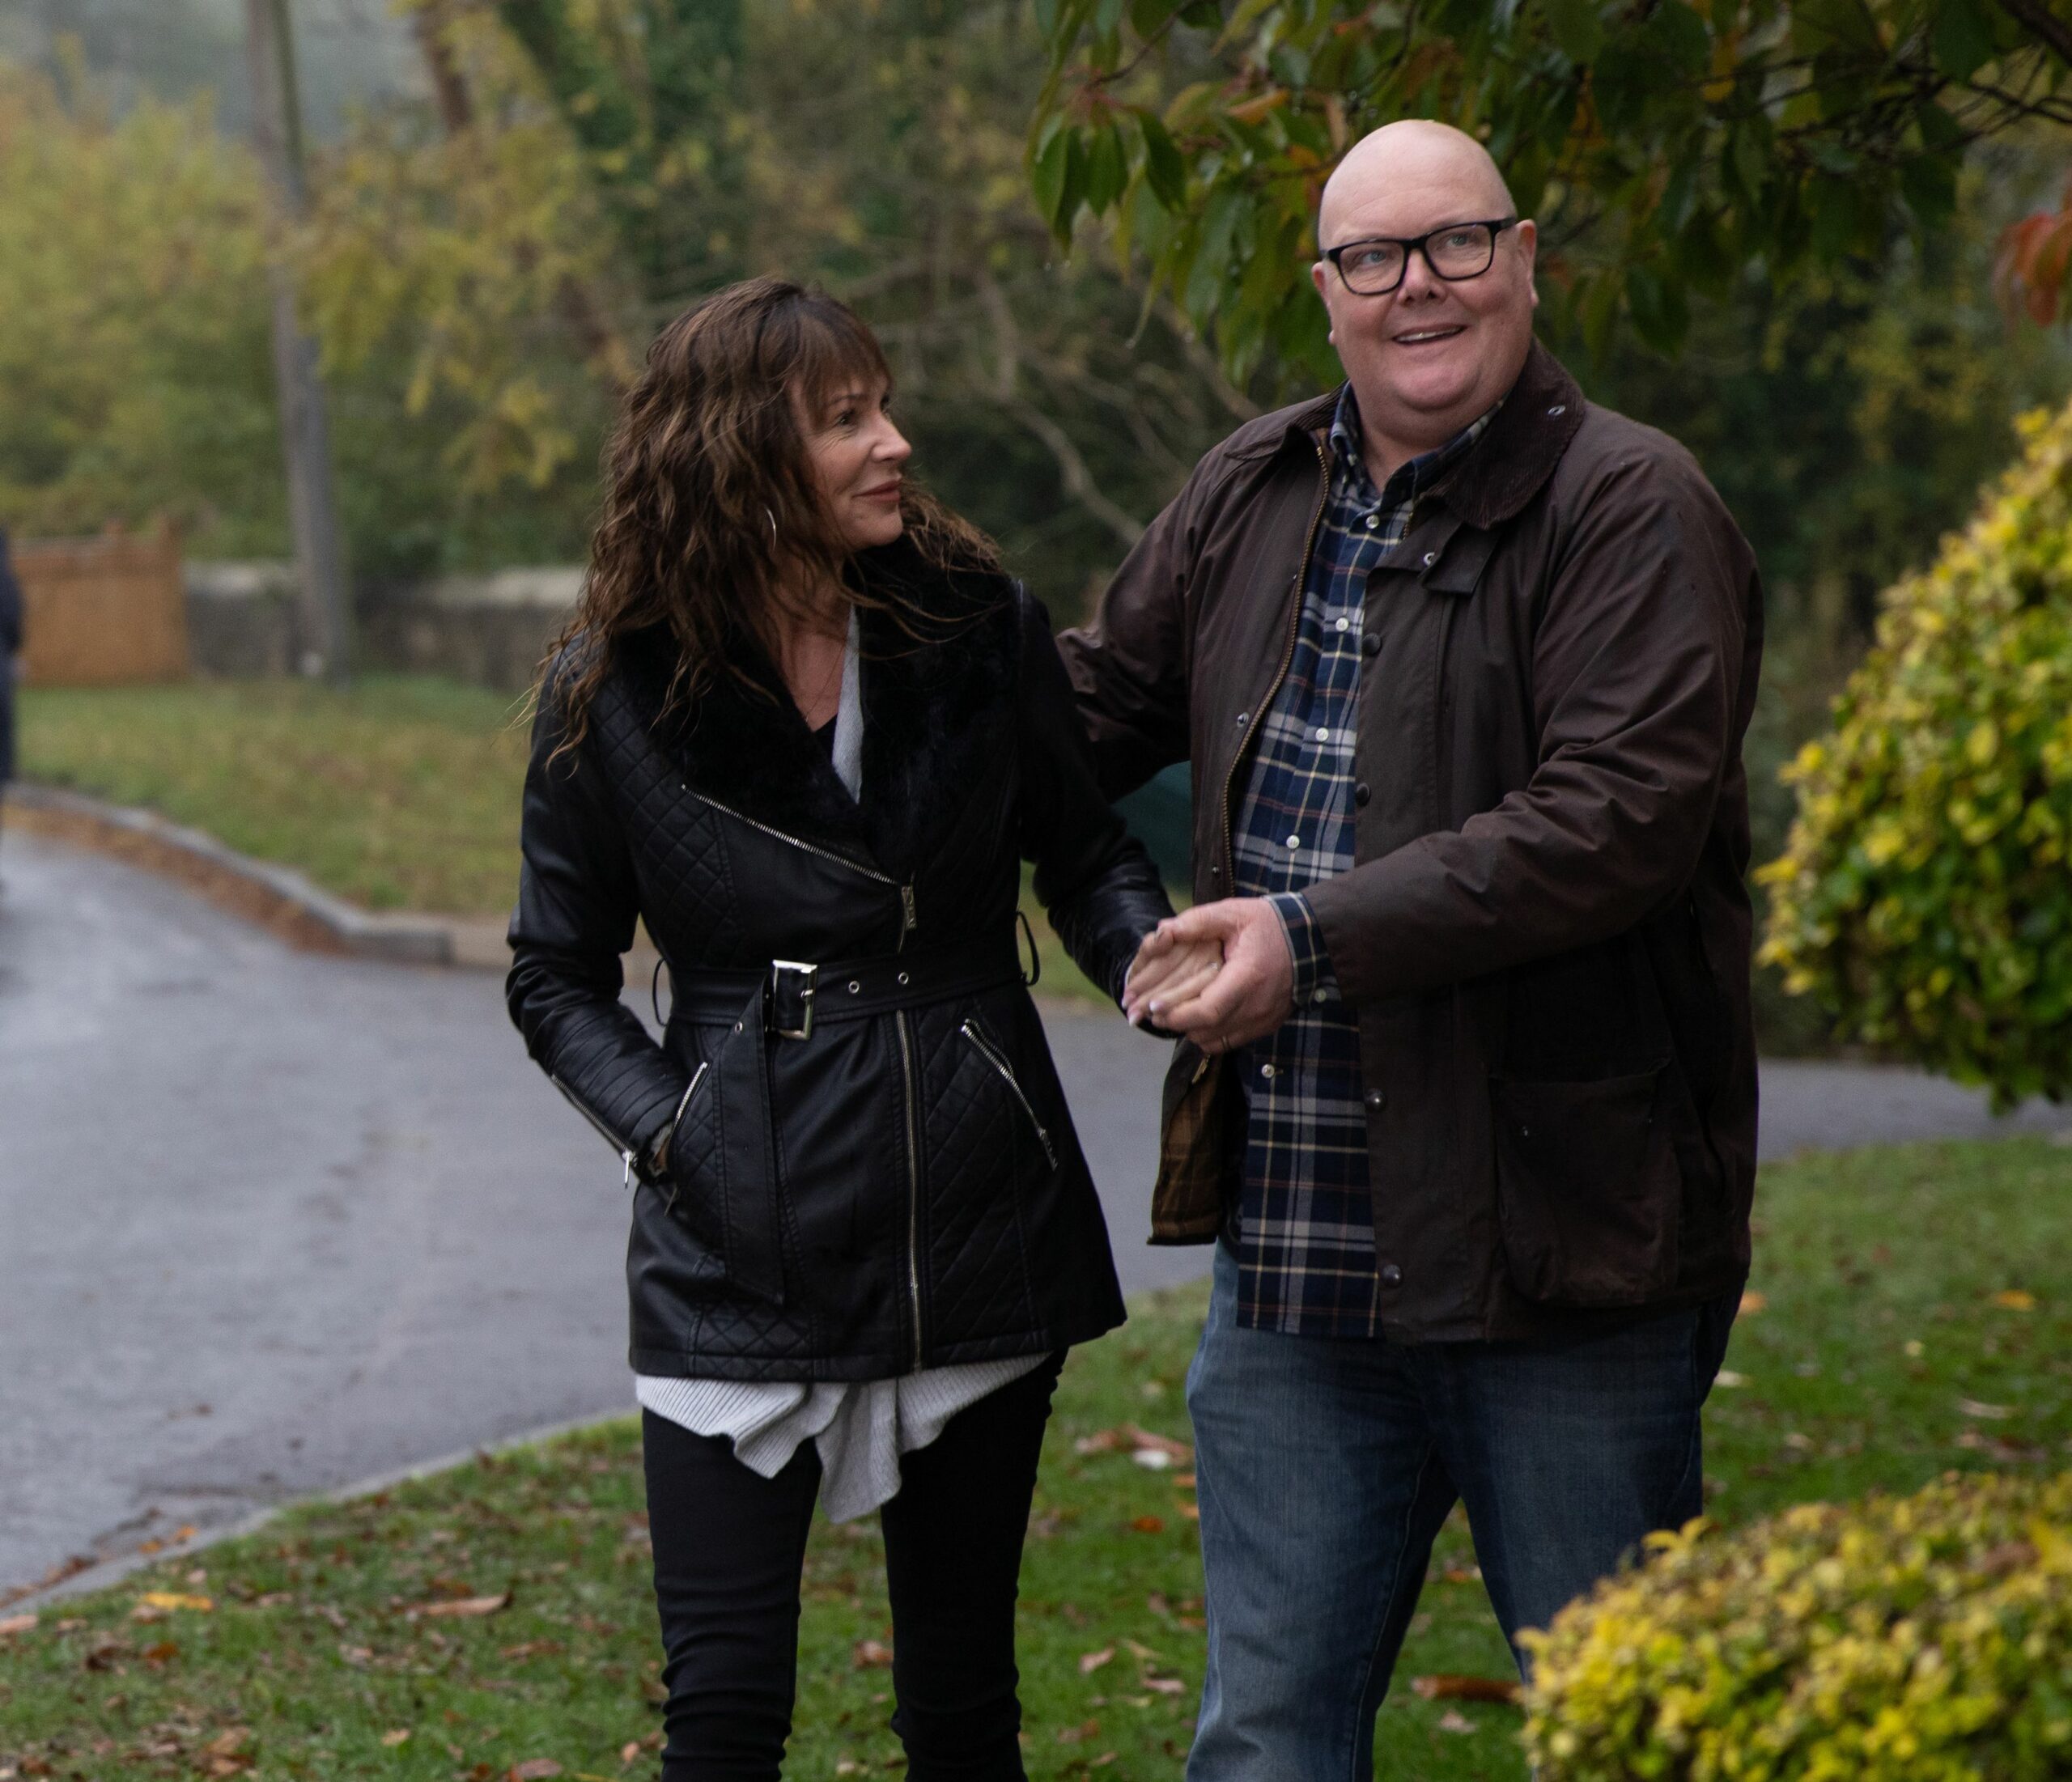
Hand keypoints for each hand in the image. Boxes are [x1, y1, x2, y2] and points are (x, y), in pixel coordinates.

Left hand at [1133, 899, 1293, 1052]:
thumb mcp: (1234, 913)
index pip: (1207, 1010)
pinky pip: (1230, 1042)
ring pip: (1216, 1041)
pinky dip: (1210, 1034)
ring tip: (1175, 1013)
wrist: (1312, 941)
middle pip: (1207, 1030)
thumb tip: (1163, 929)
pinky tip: (1200, 1017)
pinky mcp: (1266, 1026)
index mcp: (1247, 977)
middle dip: (1176, 1024)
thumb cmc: (1270, 925)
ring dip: (1192, 1030)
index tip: (1154, 1006)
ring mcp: (1263, 1020)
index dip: (1176, 1013)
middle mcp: (1257, 1005)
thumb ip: (1198, 921)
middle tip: (1154, 1011)